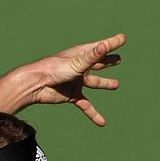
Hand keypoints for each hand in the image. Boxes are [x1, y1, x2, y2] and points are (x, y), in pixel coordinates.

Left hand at [0, 35, 125, 124]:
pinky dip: (94, 114)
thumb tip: (105, 45)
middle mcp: (80, 67)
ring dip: (105, 83)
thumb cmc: (53, 69)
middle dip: (108, 60)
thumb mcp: (76, 62)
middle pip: (98, 63)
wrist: (36, 85)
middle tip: (118, 59)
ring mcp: (76, 82)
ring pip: (94, 83)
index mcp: (81, 55)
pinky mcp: (72, 95)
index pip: (100, 48)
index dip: (112, 43)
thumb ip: (92, 56)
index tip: (123, 38)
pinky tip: (102, 122)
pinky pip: (86, 106)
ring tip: (116, 85)